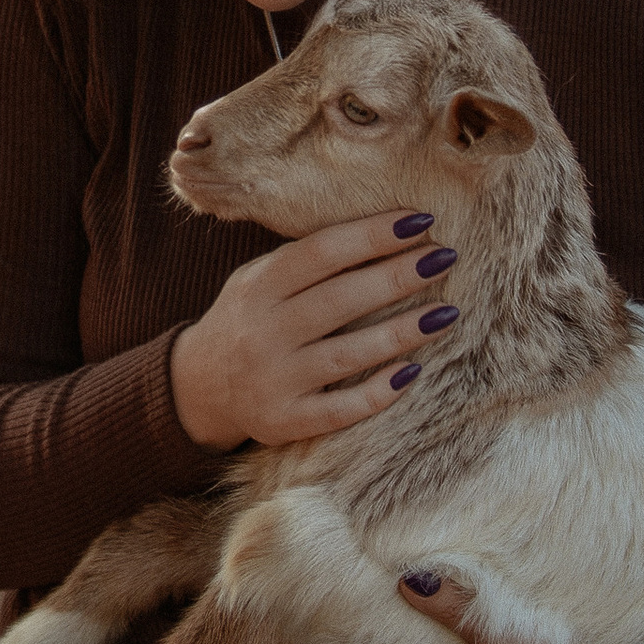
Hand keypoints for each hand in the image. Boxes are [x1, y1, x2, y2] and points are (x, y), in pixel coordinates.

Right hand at [168, 210, 462, 449]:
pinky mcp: (284, 422)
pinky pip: (339, 409)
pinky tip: (413, 372)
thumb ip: (306, 261)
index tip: (421, 221)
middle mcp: (263, 332)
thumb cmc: (248, 319)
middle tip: (444, 258)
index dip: (372, 234)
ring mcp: (272, 380)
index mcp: (258, 287)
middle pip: (339, 300)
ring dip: (402, 333)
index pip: (321, 252)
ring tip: (446, 314)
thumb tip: (386, 233)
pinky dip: (378, 392)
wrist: (197, 387)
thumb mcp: (259, 280)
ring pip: (347, 354)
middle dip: (398, 276)